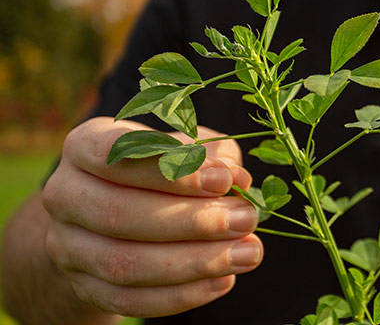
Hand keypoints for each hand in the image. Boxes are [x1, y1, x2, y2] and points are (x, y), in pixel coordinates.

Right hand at [41, 117, 261, 317]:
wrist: (109, 220)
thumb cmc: (161, 171)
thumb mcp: (187, 149)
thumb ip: (213, 156)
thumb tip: (237, 179)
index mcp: (84, 145)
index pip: (116, 155)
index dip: (172, 169)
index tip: (225, 180)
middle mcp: (64, 194)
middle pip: (120, 213)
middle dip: (193, 220)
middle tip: (246, 219)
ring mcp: (67, 246)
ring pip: (125, 264)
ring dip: (195, 262)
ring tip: (247, 252)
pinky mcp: (83, 287)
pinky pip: (131, 300)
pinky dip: (182, 295)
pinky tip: (224, 280)